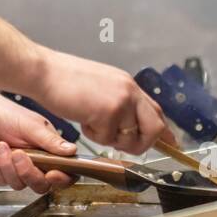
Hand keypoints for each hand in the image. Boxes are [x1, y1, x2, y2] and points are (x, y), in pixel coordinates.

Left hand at [0, 79, 78, 192]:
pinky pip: (1, 180)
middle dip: (27, 172)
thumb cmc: (10, 115)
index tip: (51, 174)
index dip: (61, 179)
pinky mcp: (3, 173)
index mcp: (51, 152)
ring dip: (7, 165)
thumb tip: (72, 150)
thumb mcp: (32, 126)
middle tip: (18, 154)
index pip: (65, 173)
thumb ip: (50, 141)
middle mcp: (38, 164)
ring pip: (19, 184)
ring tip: (1, 145)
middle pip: (40, 185)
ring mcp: (20, 170)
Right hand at [27, 49, 166, 154]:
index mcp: (128, 85)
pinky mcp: (108, 111)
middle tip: (120, 144)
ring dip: (109, 139)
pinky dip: (92, 135)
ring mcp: (121, 101)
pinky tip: (81, 117)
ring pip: (129, 138)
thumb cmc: (64, 80)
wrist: (43, 72)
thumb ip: (119, 103)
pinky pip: (106, 138)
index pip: (156, 111)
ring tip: (90, 121)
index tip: (172, 145)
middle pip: (155, 128)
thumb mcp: (101, 87)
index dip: (165, 132)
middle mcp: (130, 91)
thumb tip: (130, 124)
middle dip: (141, 144)